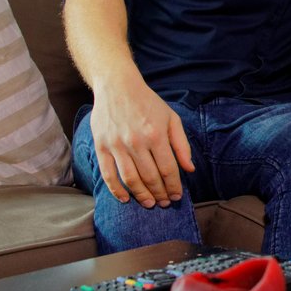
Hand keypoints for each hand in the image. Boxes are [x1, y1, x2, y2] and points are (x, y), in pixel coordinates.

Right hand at [89, 77, 194, 207]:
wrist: (117, 86)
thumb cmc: (148, 103)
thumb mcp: (171, 118)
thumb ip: (182, 145)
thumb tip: (189, 169)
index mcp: (156, 134)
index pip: (168, 169)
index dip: (174, 186)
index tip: (177, 196)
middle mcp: (136, 141)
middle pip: (150, 177)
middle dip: (160, 194)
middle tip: (165, 203)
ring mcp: (117, 145)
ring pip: (130, 179)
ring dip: (141, 196)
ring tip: (150, 203)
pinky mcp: (101, 147)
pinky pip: (108, 174)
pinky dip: (116, 190)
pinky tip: (125, 199)